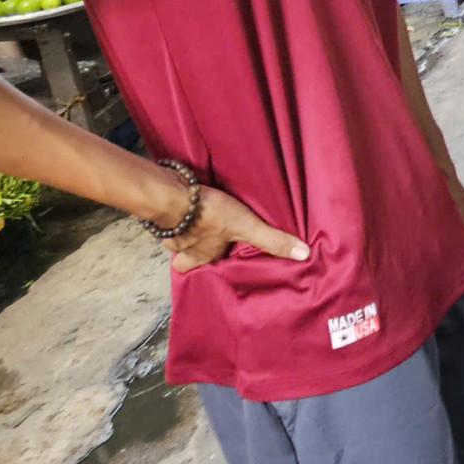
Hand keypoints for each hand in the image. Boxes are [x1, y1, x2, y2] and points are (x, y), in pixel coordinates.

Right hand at [165, 187, 309, 271]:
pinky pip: (168, 216)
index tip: (212, 259)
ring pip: (175, 237)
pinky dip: (176, 211)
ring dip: (184, 230)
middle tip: (202, 240)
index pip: (197, 268)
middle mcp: (183, 249)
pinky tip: (186, 202)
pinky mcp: (161, 211)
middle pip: (183, 257)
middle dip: (190, 251)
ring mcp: (168, 231)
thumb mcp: (247, 227)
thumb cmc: (210, 216)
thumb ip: (272, 240)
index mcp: (201, 257)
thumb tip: (303, 255)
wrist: (172, 196)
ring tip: (197, 219)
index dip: (202, 264)